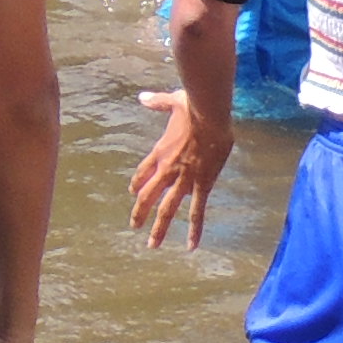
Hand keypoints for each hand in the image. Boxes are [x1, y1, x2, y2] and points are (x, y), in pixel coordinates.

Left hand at [129, 91, 230, 249]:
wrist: (208, 116)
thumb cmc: (192, 107)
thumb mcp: (171, 102)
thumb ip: (156, 102)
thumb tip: (143, 96)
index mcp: (159, 152)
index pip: (142, 173)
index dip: (138, 183)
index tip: (134, 192)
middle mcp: (166, 169)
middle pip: (148, 196)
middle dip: (140, 213)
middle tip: (134, 227)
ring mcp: (182, 180)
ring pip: (167, 209)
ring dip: (159, 228)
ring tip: (152, 245)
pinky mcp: (201, 185)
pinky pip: (196, 212)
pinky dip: (194, 230)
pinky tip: (191, 245)